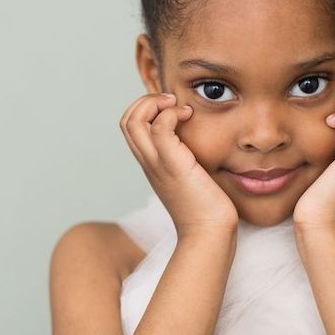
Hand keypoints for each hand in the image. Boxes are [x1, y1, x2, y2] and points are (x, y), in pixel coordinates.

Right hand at [120, 93, 238, 235]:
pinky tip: (189, 117)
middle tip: (172, 102)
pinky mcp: (172, 164)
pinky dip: (171, 113)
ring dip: (154, 103)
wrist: (208, 234)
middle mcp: (148, 162)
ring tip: (179, 107)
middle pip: (126, 120)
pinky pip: (160, 127)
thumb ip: (189, 159)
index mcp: (151, 164)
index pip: (131, 128)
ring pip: (133, 121)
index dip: (145, 109)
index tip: (171, 108)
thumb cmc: (207, 209)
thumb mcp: (193, 177)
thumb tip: (200, 142)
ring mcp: (157, 163)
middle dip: (146, 101)